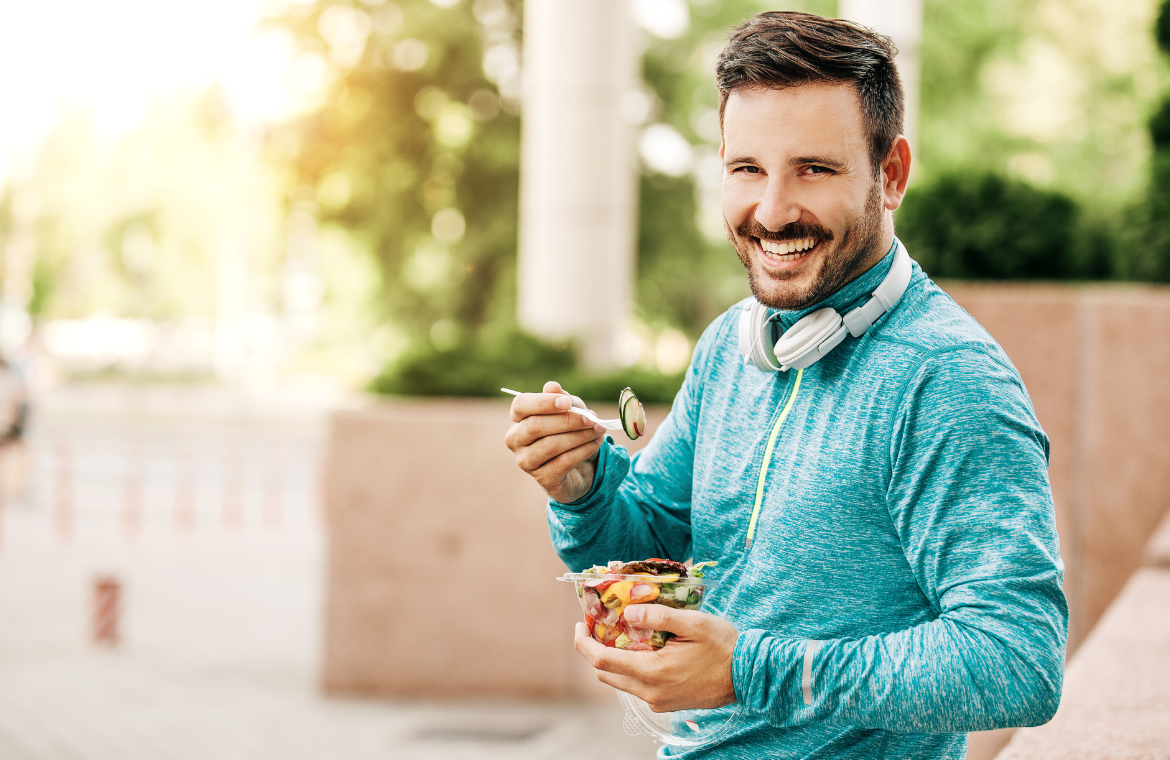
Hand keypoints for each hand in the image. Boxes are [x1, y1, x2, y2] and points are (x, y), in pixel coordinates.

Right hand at [504, 380, 607, 502]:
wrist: (579, 467)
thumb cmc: (569, 431)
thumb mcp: (570, 411)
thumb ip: (562, 399)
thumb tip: (551, 386)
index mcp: (518, 418)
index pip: (520, 405)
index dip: (543, 402)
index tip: (567, 402)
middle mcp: (515, 439)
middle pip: (535, 426)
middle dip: (567, 420)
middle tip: (592, 418)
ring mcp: (526, 461)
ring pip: (550, 445)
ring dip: (579, 435)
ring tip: (599, 430)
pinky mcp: (543, 478)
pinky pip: (563, 462)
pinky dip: (583, 450)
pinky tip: (596, 443)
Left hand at [574, 604, 738, 712]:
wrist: (749, 676)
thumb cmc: (723, 646)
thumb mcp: (692, 623)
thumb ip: (657, 615)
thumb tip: (628, 612)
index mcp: (652, 672)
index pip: (602, 661)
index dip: (584, 643)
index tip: (579, 625)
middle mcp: (650, 693)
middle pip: (606, 674)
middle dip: (595, 649)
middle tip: (598, 625)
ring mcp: (658, 701)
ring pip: (620, 681)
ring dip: (612, 659)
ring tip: (620, 634)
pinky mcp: (666, 703)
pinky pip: (637, 686)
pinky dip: (630, 667)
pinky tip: (643, 648)